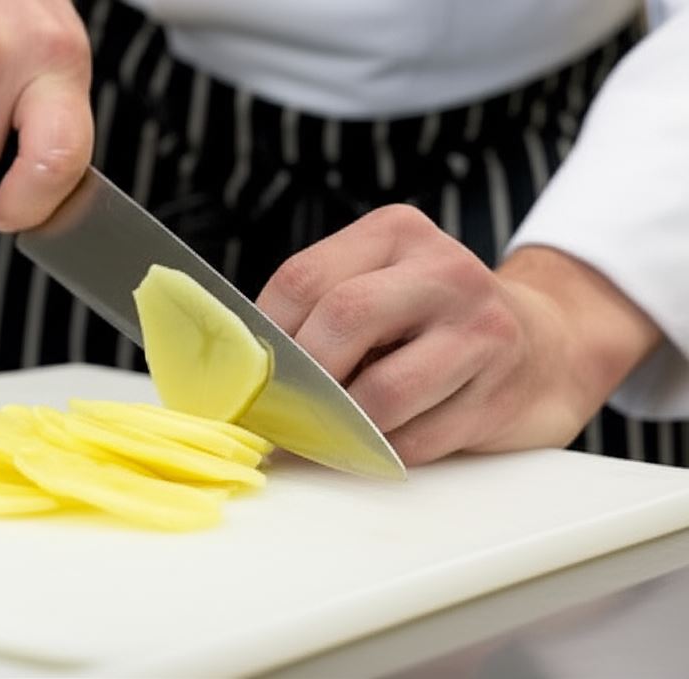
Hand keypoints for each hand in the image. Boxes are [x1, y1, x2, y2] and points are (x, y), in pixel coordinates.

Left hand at [256, 205, 659, 464]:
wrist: (546, 347)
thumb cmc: (433, 323)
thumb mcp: (381, 287)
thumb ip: (320, 311)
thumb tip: (243, 371)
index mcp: (395, 233)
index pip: (304, 278)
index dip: (265, 337)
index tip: (250, 375)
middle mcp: (442, 270)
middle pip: (342, 320)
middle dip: (303, 379)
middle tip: (282, 411)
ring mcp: (480, 330)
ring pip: (381, 392)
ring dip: (341, 425)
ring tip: (327, 430)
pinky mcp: (499, 393)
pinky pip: (415, 440)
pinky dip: (382, 452)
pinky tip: (380, 441)